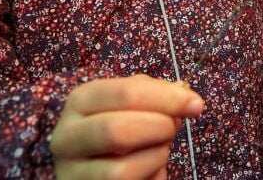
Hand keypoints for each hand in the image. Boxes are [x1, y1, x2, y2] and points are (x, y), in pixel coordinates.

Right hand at [51, 75, 204, 179]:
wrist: (94, 168)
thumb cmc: (118, 130)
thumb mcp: (130, 105)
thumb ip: (155, 95)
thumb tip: (184, 91)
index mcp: (80, 100)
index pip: (126, 93)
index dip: (167, 98)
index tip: (196, 104)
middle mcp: (66, 136)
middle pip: (118, 130)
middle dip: (158, 129)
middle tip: (174, 129)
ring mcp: (70, 172)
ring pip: (120, 171)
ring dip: (154, 159)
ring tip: (159, 152)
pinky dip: (149, 178)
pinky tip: (148, 171)